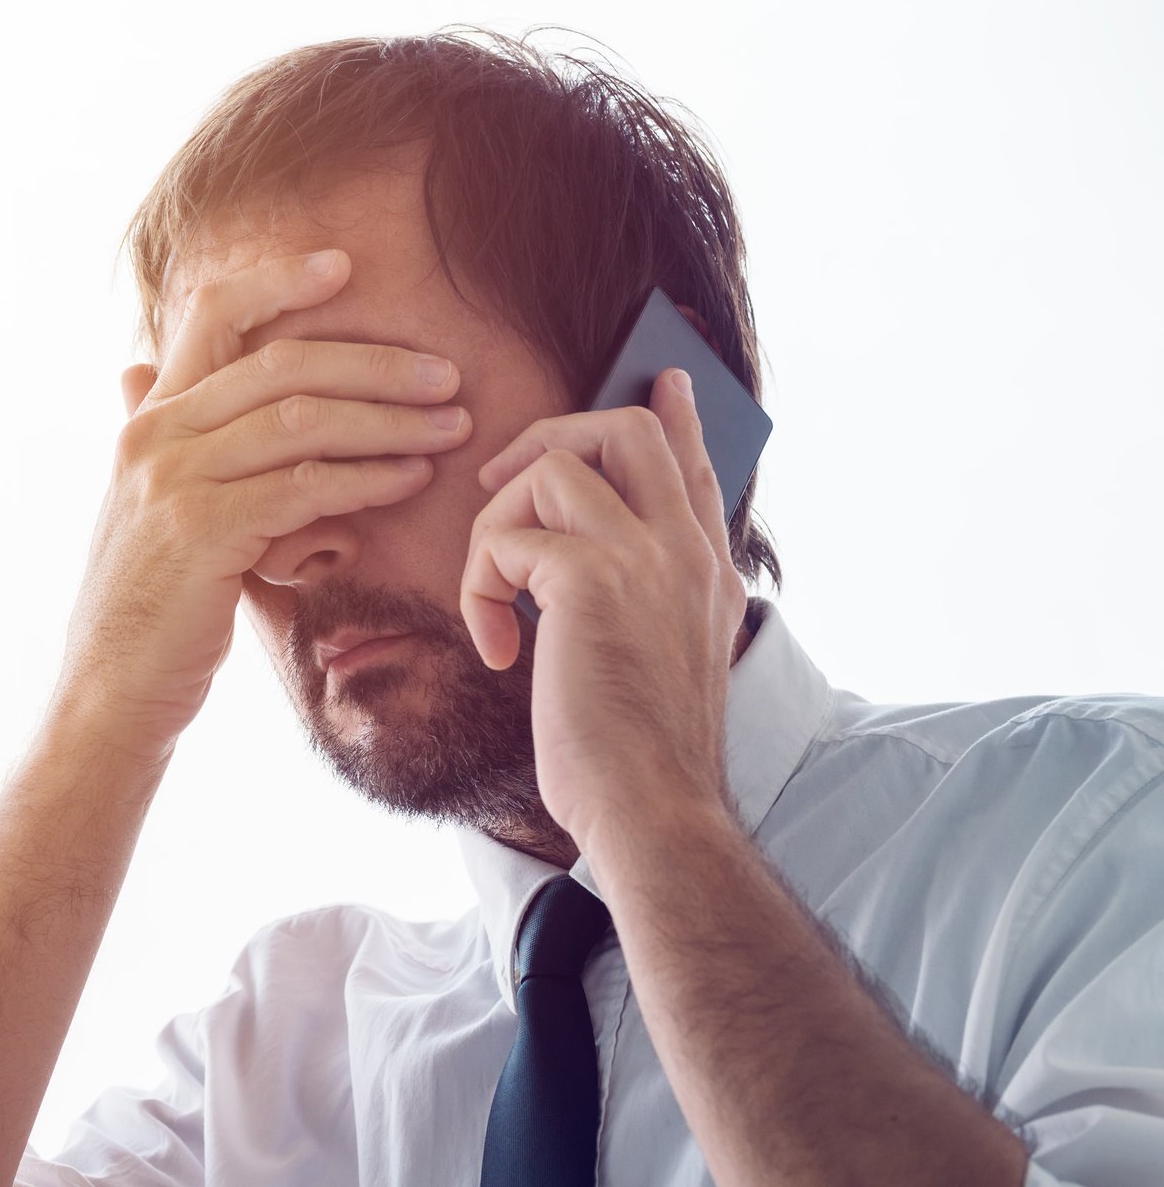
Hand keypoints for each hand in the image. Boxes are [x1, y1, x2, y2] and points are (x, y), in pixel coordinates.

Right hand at [49, 246, 472, 762]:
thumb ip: (165, 442)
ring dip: (390, 419)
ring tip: (451, 425)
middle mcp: (155, 436)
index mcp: (148, 420)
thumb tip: (138, 373)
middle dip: (375, 364)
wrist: (110, 691)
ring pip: (302, 420)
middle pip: (280, 363)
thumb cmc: (150, 608)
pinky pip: (304, 486)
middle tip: (444, 374)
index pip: (210, 315)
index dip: (278, 280)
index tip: (343, 266)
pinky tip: (410, 478)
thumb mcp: (146, 509)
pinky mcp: (201, 530)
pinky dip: (368, 477)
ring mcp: (173, 481)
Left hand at [459, 367, 746, 859]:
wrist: (652, 810)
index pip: (695, 466)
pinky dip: (480, 586)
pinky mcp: (591, 579)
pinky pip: (507, 538)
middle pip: (627, 429)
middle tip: (498, 484)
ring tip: (492, 600)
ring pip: (555, 466)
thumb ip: (646, 604)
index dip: (676, 416)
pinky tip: (495, 649)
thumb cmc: (641, 758)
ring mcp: (646, 557)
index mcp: (708, 572)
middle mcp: (687, 550)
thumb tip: (582, 576)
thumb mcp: (659, 664)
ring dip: (496, 526)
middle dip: (549, 438)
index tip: (666, 376)